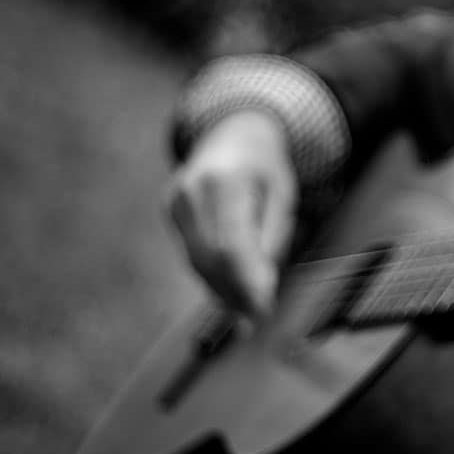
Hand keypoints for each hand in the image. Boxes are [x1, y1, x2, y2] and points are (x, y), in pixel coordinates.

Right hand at [167, 110, 298, 315]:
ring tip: (247, 312)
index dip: (246, 284)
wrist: (233, 134)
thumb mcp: (284, 195)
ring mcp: (175, 200)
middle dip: (235, 294)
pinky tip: (230, 290)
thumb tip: (262, 288)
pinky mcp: (169, 210)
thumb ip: (272, 238)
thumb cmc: (266, 166)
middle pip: (210, 259)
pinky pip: (191, 254)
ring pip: (197, 262)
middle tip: (258, 319)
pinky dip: (211, 276)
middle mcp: (192, 189)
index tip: (263, 311)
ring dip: (222, 291)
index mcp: (225, 180)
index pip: (232, 245)